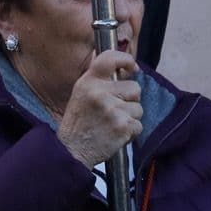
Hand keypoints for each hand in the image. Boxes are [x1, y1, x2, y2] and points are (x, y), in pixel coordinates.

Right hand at [56, 49, 144, 167]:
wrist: (71, 151)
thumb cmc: (79, 122)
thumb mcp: (81, 93)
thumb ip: (99, 80)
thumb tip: (123, 66)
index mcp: (88, 82)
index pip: (110, 58)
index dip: (126, 60)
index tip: (132, 67)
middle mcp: (100, 93)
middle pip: (135, 87)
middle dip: (130, 100)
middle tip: (114, 111)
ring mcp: (112, 110)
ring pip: (138, 108)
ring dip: (130, 117)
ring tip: (112, 124)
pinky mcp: (122, 126)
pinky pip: (139, 125)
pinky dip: (131, 132)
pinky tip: (115, 134)